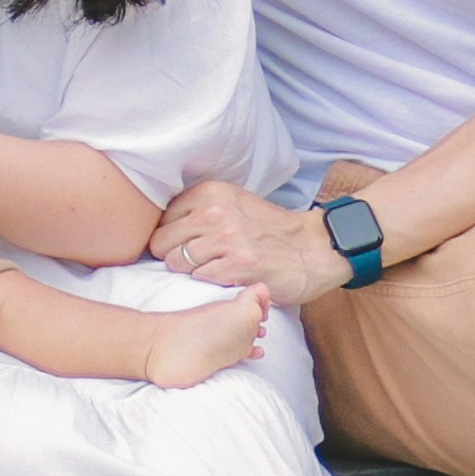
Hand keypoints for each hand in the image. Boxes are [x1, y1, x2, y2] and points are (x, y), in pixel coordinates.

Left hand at [154, 177, 352, 305]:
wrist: (313, 248)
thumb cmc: (270, 229)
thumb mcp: (233, 203)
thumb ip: (199, 210)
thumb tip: (161, 229)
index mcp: (210, 192)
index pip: (161, 219)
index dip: (169, 237)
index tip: (184, 246)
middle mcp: (214, 212)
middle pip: (161, 242)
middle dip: (172, 256)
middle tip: (194, 263)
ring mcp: (226, 239)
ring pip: (176, 262)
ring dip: (190, 272)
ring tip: (212, 270)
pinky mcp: (237, 266)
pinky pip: (199, 279)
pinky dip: (208, 283)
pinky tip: (225, 279)